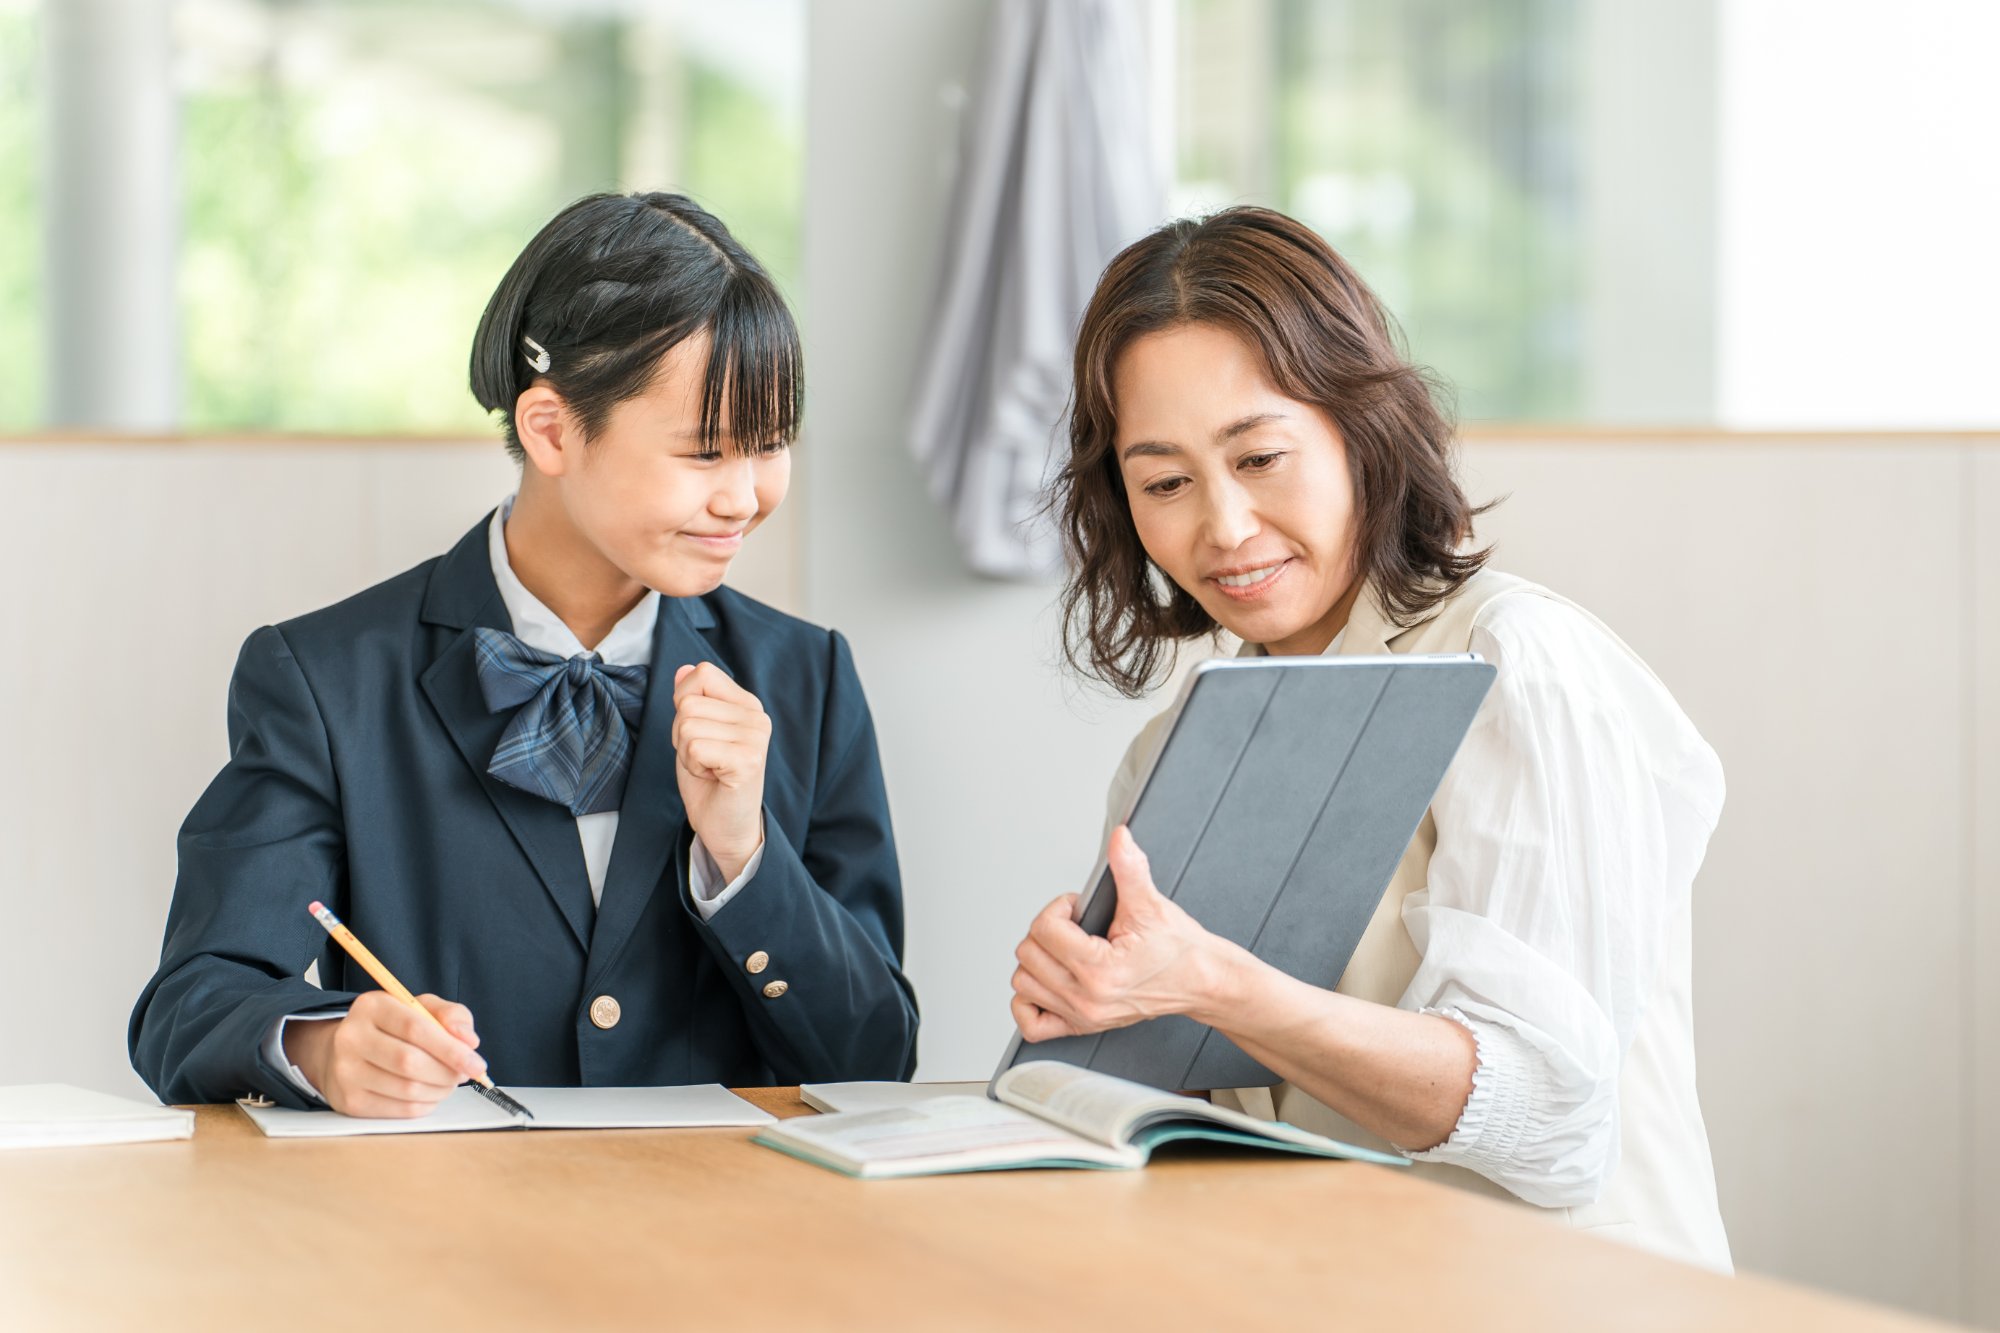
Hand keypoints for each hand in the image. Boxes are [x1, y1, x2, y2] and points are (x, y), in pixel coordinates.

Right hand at [283, 990, 485, 1118]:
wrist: (342, 1052)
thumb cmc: (391, 1028)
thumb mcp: (420, 1008)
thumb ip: (451, 1015)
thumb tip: (469, 1041)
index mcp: (371, 1006)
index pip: (415, 1028)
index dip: (451, 1049)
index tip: (476, 1063)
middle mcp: (351, 1037)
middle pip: (410, 1062)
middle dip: (447, 1072)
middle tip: (463, 1074)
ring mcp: (346, 1072)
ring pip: (408, 1089)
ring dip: (440, 1090)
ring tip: (448, 1082)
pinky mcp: (350, 1101)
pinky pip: (400, 1110)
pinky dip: (426, 1104)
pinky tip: (430, 1093)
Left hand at [671, 662, 769, 880]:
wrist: (726, 828)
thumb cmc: (710, 781)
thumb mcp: (694, 733)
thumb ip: (692, 700)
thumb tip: (683, 669)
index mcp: (748, 705)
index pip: (702, 674)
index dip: (684, 704)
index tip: (699, 735)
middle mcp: (757, 717)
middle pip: (688, 703)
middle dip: (681, 735)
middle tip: (704, 759)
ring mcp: (756, 738)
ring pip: (687, 725)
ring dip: (686, 752)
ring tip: (708, 768)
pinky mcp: (748, 760)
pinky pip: (695, 746)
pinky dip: (693, 766)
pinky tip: (713, 777)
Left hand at [1009, 826, 1241, 1040]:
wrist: (1201, 980)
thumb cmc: (1179, 950)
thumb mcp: (1152, 904)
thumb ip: (1130, 868)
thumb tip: (1120, 838)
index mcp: (1100, 970)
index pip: (1044, 930)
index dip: (1059, 907)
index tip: (1077, 906)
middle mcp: (1087, 998)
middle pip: (1028, 954)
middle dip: (1046, 930)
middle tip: (1073, 925)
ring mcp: (1083, 1016)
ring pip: (1023, 984)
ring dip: (1037, 960)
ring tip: (1064, 948)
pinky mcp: (1083, 1026)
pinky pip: (1033, 1024)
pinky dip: (1030, 1001)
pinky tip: (1049, 980)